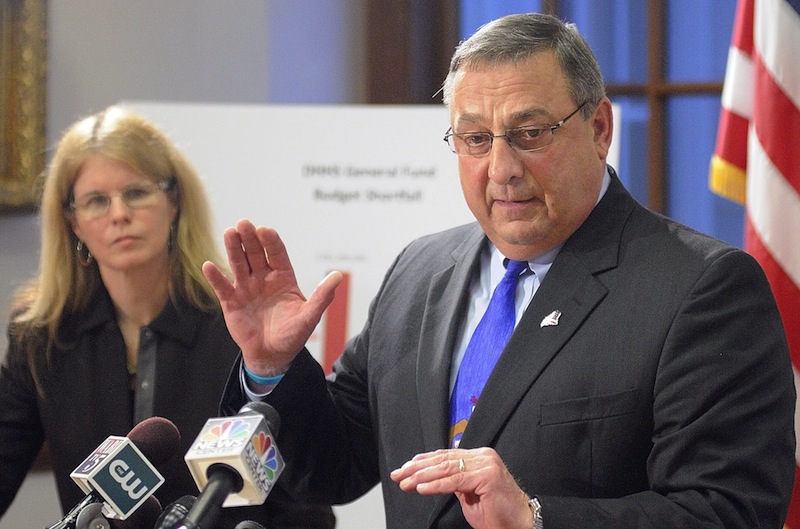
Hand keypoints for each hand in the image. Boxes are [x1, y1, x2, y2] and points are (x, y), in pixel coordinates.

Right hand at [202, 219, 341, 373]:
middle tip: (244, 224)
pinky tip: (209, 266)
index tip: (265, 230)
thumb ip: (322, 296)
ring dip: (233, 249)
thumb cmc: (292, 334)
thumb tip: (337, 276)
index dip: (271, 242)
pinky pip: (222, 286)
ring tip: (229, 233)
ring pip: (238, 264)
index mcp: (283, 278)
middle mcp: (263, 278)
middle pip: (255, 253)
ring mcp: (246, 288)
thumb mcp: (309, 316)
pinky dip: (215, 277)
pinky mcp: (231, 301)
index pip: (277, 254)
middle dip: (250, 238)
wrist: (272, 355)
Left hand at [390, 447, 532, 528]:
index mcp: (478, 457)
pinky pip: (455, 480)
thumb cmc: (496, 512)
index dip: (422, 462)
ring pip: (447, 467)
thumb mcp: (468, 493)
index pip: (445, 456)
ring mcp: (486, 464)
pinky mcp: (488, 476)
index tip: (404, 469)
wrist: (520, 524)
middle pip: (443, 459)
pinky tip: (421, 488)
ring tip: (406, 482)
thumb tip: (430, 477)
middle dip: (417, 468)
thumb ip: (453, 481)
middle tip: (399, 475)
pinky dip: (436, 485)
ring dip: (422, 476)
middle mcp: (483, 456)